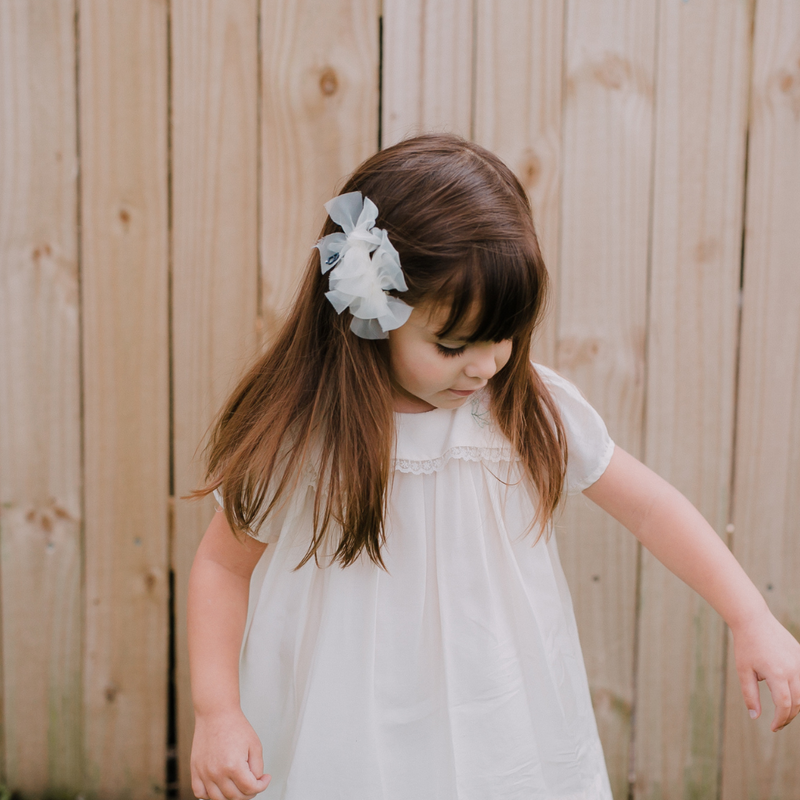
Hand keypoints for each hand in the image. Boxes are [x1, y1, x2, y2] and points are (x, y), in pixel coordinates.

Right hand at [191, 707, 270, 798]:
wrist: (216, 714)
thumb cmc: (235, 726)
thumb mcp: (255, 745)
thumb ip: (257, 767)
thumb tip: (256, 782)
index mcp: (234, 766)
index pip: (250, 789)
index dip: (262, 786)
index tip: (264, 779)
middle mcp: (217, 773)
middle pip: (235, 797)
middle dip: (248, 792)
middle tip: (253, 782)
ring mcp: (204, 773)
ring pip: (218, 799)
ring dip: (231, 796)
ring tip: (238, 785)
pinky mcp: (195, 770)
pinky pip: (200, 793)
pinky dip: (210, 795)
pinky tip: (220, 787)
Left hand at [732, 607, 799, 730]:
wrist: (753, 620)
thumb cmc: (746, 646)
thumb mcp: (743, 671)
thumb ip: (750, 695)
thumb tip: (755, 717)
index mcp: (777, 674)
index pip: (784, 705)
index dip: (780, 720)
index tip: (772, 728)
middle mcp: (793, 669)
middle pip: (798, 702)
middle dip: (789, 716)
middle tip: (778, 724)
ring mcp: (799, 662)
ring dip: (795, 705)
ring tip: (783, 712)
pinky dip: (799, 690)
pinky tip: (789, 695)